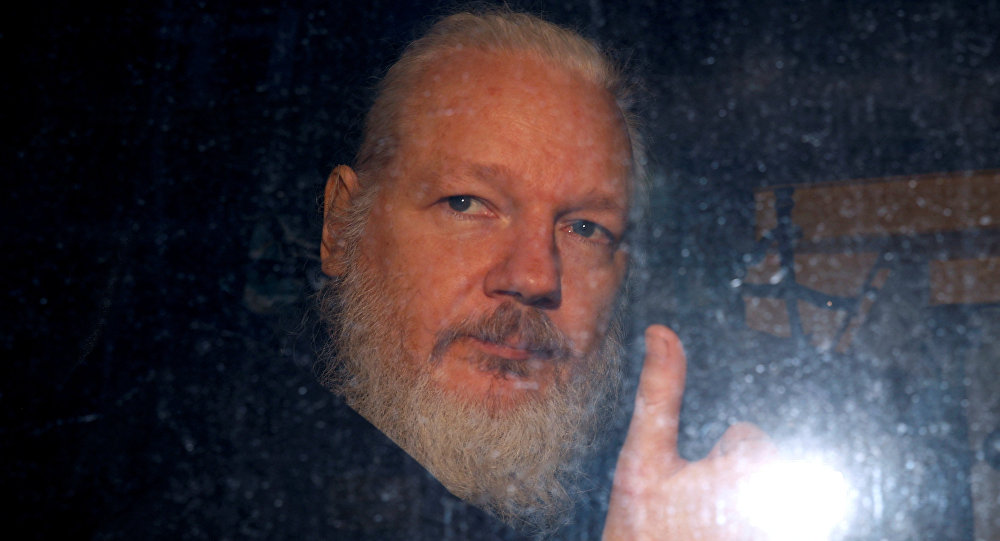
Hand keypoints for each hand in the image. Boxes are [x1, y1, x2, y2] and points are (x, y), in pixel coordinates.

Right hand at [603, 325, 777, 540]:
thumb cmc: (640, 530)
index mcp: (748, 473)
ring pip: (763, 499)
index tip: (689, 491)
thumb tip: (662, 333)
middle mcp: (771, 505)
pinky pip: (768, 520)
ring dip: (738, 510)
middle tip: (693, 513)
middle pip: (761, 471)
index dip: (713, 460)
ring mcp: (770, 527)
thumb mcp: (642, 457)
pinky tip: (712, 533)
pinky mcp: (769, 536)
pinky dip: (743, 524)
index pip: (748, 441)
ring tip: (703, 529)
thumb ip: (659, 392)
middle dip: (730, 485)